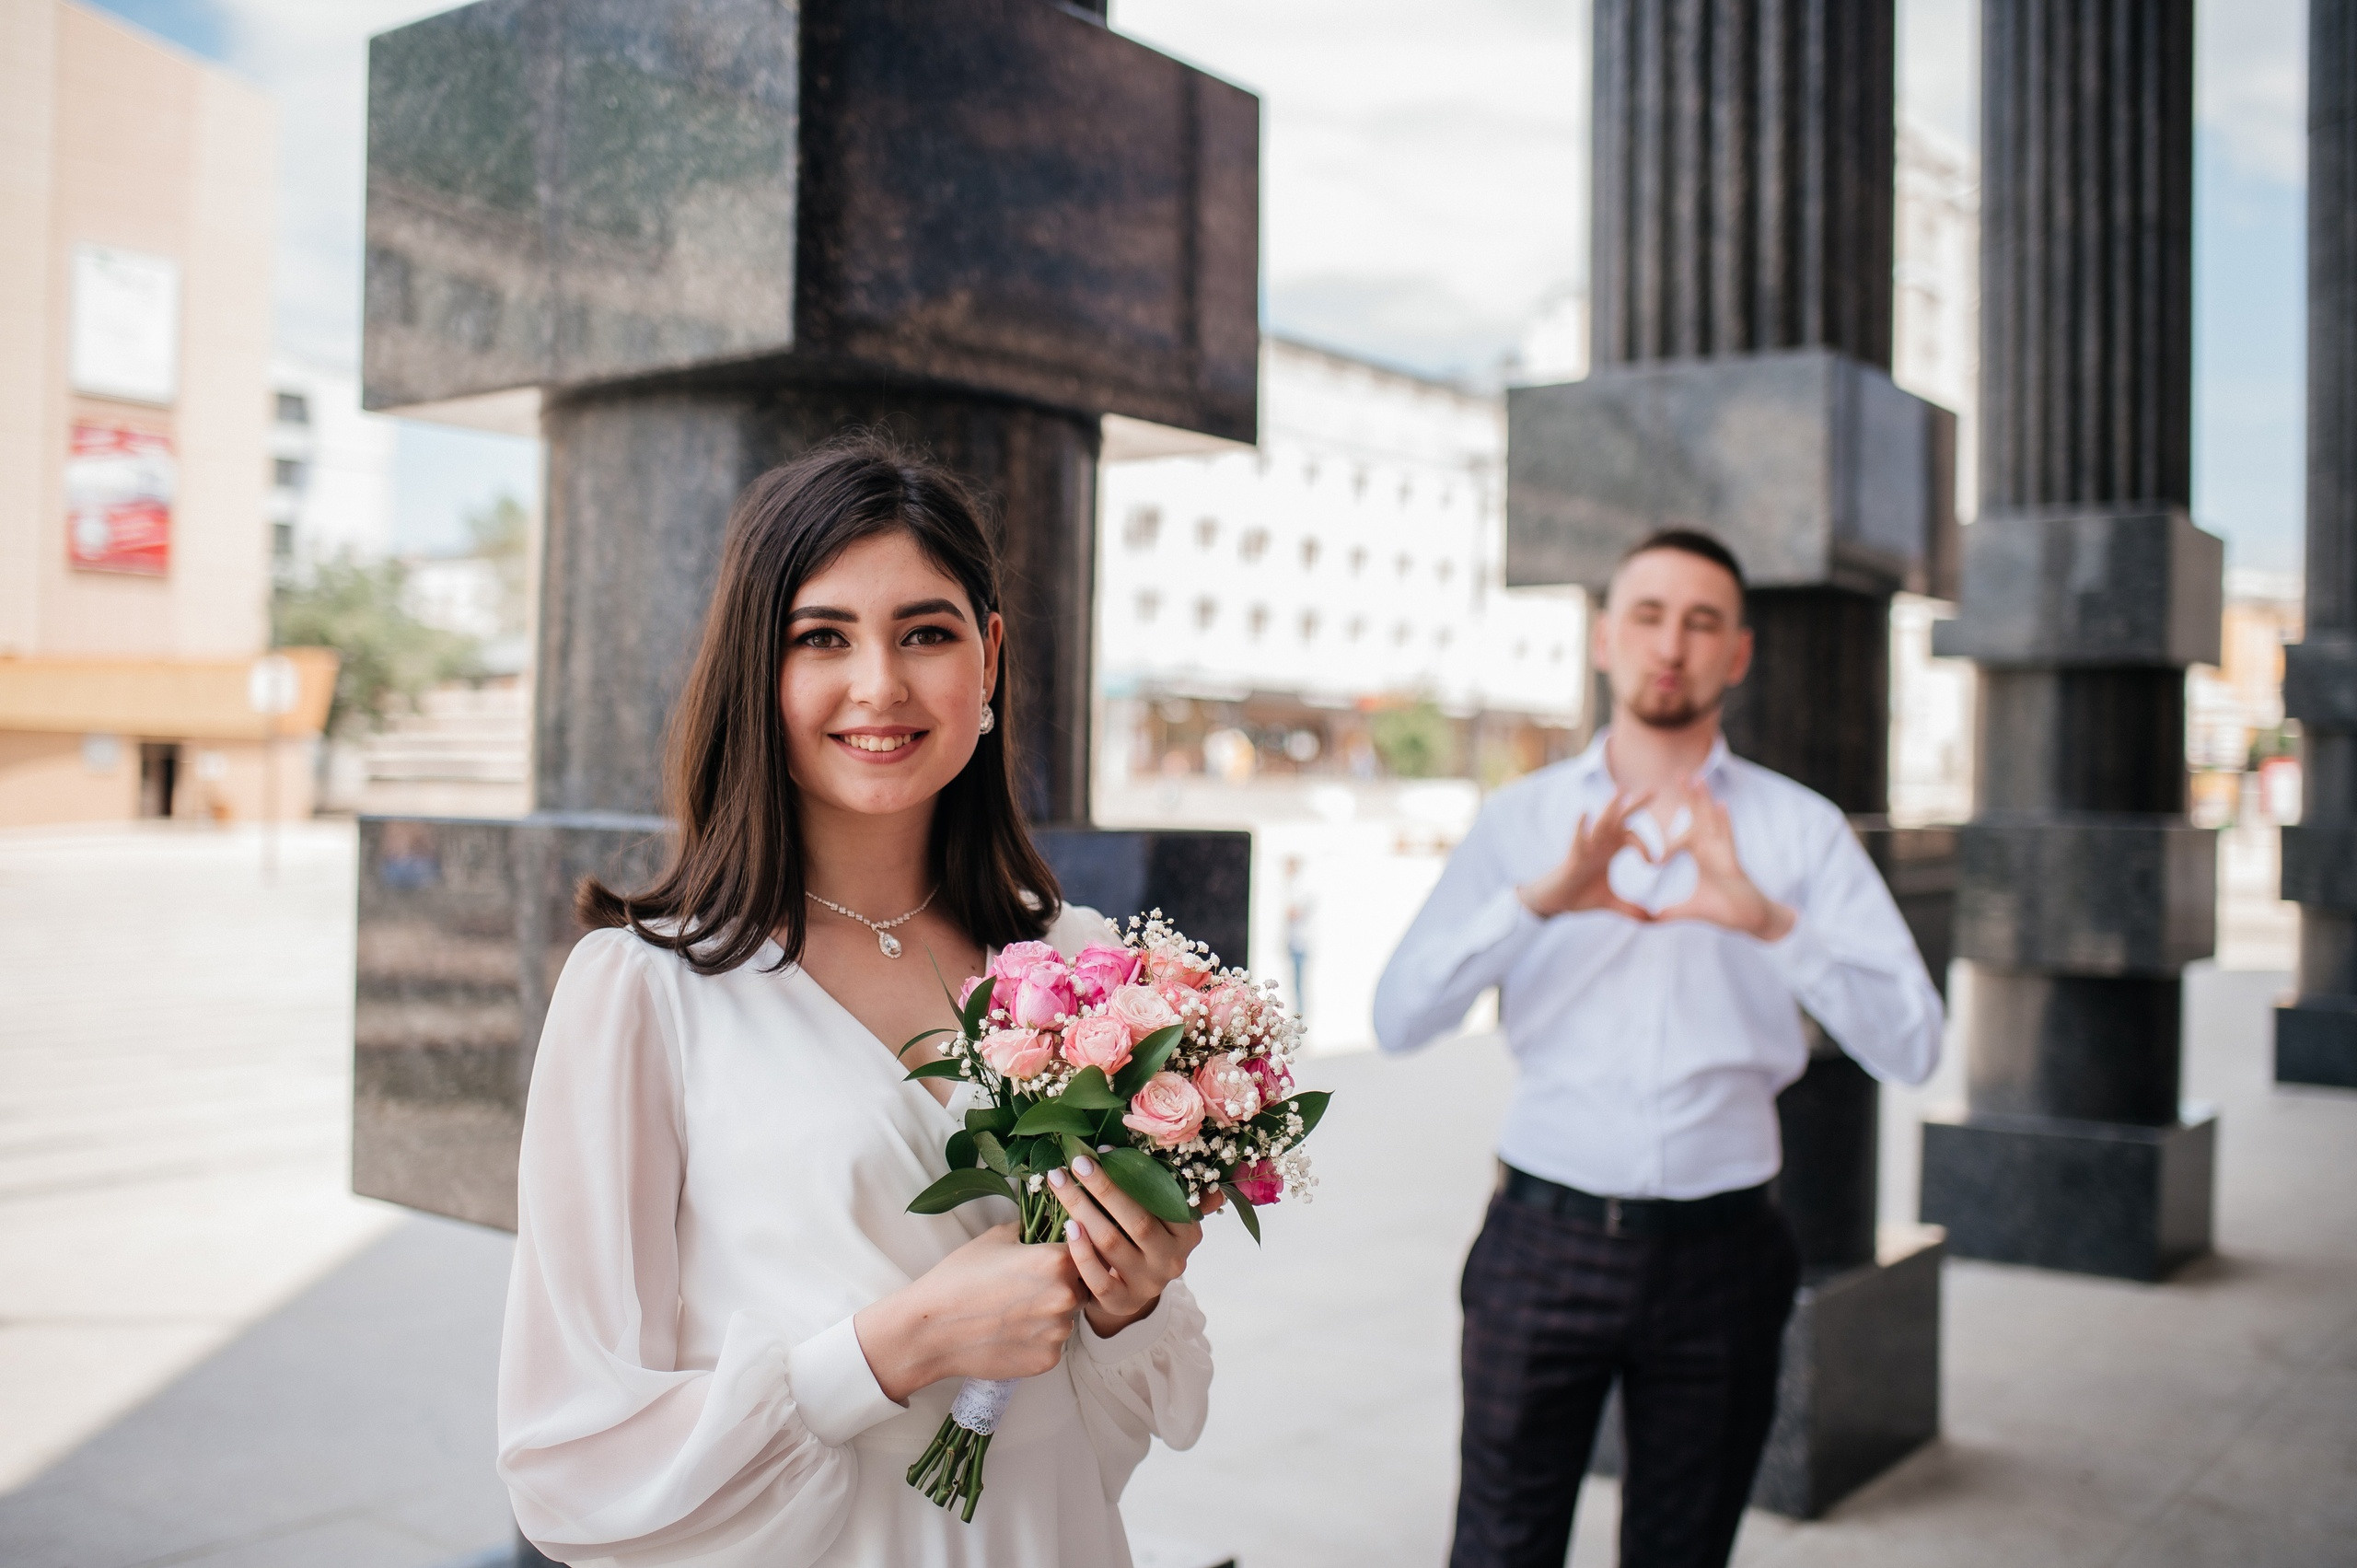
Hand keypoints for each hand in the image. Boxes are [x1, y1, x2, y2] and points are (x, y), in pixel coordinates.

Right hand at [854, 1224, 1081, 1401]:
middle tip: (1026, 1288)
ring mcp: (1058, 1332)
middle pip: (1079, 1287)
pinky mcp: (1048, 1360)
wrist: (932, 1329)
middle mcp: (1066, 1296)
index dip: (1067, 1254)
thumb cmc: (960, 1277)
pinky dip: (1037, 1339)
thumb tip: (1049, 1222)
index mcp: (1056, 1261)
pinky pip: (1052, 1344)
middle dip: (1061, 1286)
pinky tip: (1009, 1333)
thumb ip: (1032, 1229)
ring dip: (1049, 1315)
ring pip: (1066, 1318)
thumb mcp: (996, 1237)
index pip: (1083, 1252)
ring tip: (1012, 1312)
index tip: (1049, 1259)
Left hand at [1048, 1154, 1215, 1335]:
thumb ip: (1169, 1190)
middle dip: (1104, 1187)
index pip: (1164, 1200)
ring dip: (1083, 1210)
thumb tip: (1185, 1164)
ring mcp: (1147, 1284)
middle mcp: (1171, 1261)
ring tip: (1061, 1184)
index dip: (1133, 1174)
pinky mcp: (1121, 1302)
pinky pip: (1099, 1277)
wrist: (1132, 1289)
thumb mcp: (1162, 1216)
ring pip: (1112, 1244)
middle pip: (1136, 1221)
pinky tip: (1068, 1227)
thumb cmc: (1143, 1239)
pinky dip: (1082, 1251)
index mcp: (1187, 1234)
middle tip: (1077, 1162)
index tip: (1103, 1151)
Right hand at [1517, 788, 1658, 921]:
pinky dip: (1580, 826)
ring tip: (1620, 791)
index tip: (1655, 865)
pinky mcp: (1573, 856)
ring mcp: (1587, 847)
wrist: (1557, 903)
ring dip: (1611, 807)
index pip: (1635, 838)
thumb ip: (1632, 908)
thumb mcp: (1612, 903)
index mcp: (1612, 849)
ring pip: (1601, 823)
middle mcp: (1601, 843)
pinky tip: (1584, 813)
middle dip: (1636, 805)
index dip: (1647, 848)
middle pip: (1621, 820)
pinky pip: (1577, 838)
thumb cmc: (1582, 895)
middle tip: (1654, 790)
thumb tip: (1653, 919)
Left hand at [1654, 778, 1793, 940]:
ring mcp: (1723, 854)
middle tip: (1679, 773)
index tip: (1663, 819)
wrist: (1749, 920)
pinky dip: (1724, 823)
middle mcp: (1712, 850)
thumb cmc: (1724, 910)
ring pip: (1712, 821)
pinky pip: (1727, 839)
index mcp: (1700, 857)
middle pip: (1699, 817)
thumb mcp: (1690, 910)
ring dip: (1705, 801)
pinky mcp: (1732, 863)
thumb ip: (1671, 911)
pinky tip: (1721, 805)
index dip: (1671, 825)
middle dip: (1690, 796)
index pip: (1683, 833)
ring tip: (1698, 779)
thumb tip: (1650, 918)